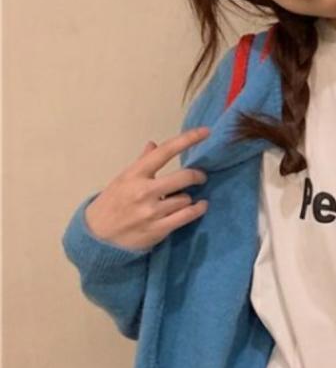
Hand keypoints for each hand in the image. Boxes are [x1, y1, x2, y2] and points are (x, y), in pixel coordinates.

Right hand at [85, 131, 210, 249]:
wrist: (98, 234)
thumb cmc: (112, 202)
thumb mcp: (123, 178)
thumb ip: (142, 162)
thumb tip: (153, 145)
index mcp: (135, 173)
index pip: (166, 151)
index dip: (188, 139)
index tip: (205, 132)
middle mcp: (145, 191)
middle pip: (183, 177)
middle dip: (197, 175)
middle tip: (200, 176)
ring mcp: (152, 212)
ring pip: (185, 199)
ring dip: (188, 197)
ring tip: (183, 198)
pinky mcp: (157, 230)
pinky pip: (185, 217)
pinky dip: (196, 210)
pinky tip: (200, 206)